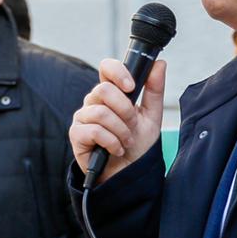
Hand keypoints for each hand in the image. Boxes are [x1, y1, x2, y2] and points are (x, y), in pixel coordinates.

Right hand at [70, 57, 166, 184]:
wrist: (128, 173)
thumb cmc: (137, 145)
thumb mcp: (151, 116)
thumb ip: (154, 90)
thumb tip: (159, 64)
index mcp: (111, 93)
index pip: (106, 68)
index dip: (117, 72)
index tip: (131, 87)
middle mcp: (94, 102)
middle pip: (103, 90)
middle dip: (124, 110)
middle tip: (132, 125)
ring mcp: (83, 117)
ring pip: (100, 112)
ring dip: (120, 130)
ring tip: (126, 142)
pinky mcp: (77, 134)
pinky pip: (94, 130)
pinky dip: (111, 142)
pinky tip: (116, 150)